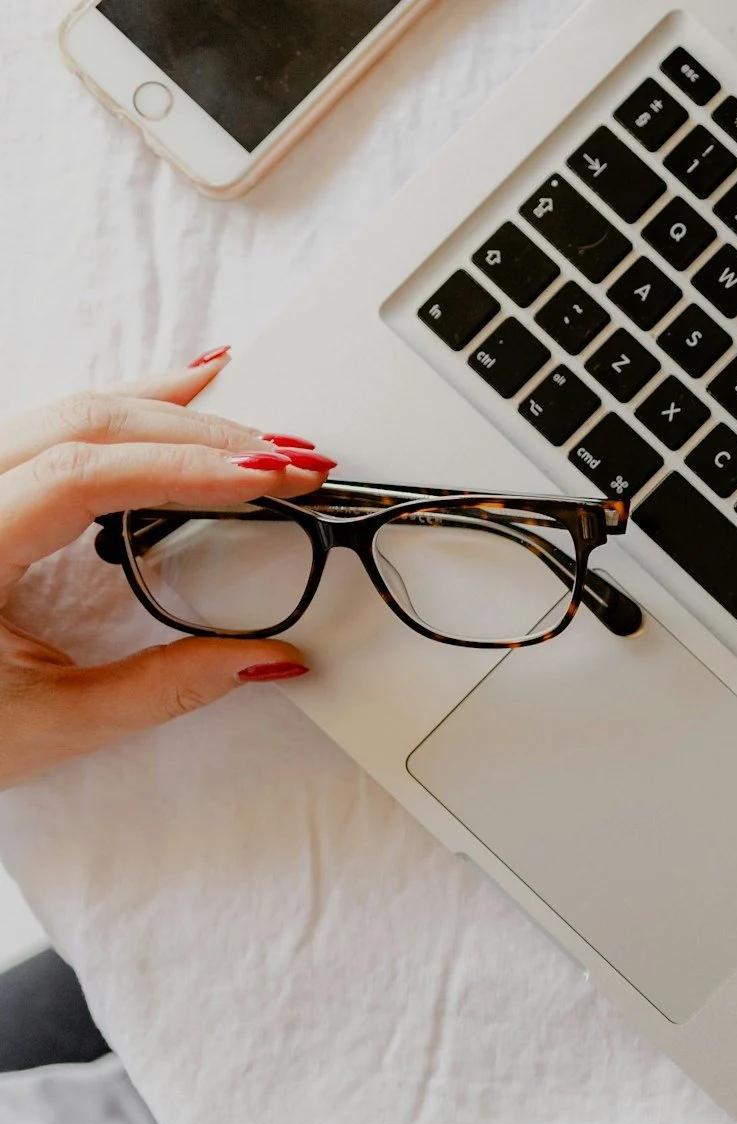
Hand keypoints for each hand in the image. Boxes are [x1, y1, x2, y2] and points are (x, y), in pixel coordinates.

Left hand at [0, 350, 333, 788]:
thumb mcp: (56, 723)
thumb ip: (167, 688)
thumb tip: (269, 660)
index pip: (81, 476)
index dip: (185, 467)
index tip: (272, 478)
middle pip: (86, 424)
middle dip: (202, 435)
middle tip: (293, 460)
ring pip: (70, 412)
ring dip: (174, 414)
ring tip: (259, 427)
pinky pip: (52, 427)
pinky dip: (127, 413)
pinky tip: (179, 397)